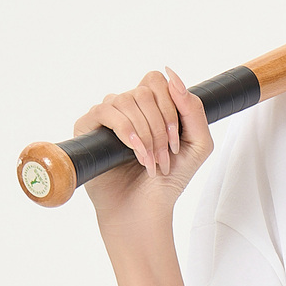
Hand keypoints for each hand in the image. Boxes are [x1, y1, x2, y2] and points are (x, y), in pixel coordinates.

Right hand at [82, 67, 213, 233]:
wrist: (144, 209)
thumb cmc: (169, 180)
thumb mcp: (197, 145)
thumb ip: (194, 110)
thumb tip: (173, 76)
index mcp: (152, 107)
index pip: (157, 81)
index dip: (171, 105)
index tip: (177, 139)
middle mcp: (128, 107)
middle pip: (144, 91)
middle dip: (160, 127)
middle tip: (164, 157)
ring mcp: (107, 116)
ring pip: (126, 100)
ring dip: (145, 134)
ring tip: (149, 161)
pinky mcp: (87, 128)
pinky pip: (105, 111)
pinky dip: (125, 131)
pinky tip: (134, 151)